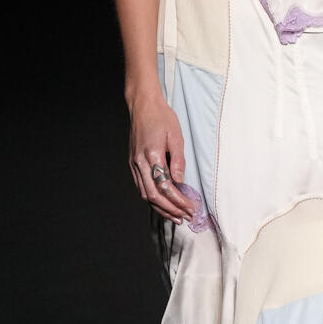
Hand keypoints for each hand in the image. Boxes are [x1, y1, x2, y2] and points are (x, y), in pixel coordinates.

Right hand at [128, 89, 195, 224]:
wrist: (142, 105)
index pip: (165, 187)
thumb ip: (178, 160)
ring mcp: (134, 164)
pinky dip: (151, 199)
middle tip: (184, 217)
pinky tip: (161, 204)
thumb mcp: (176, 136)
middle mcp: (140, 163)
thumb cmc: (161, 117)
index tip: (190, 208)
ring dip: (160, 208)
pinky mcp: (132, 163)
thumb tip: (180, 182)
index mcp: (152, 155)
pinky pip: (141, 187)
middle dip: (170, 210)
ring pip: (144, 195)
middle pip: (153, 196)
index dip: (178, 201)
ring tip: (174, 216)